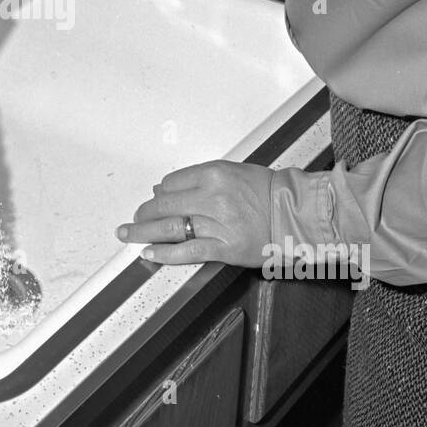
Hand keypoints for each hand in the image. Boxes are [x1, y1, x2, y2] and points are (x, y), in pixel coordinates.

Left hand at [117, 160, 272, 266]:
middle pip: (164, 205)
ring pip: (170, 227)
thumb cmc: (269, 192)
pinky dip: (165, 253)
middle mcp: (212, 196)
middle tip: (133, 220)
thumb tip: (166, 189)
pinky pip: (187, 251)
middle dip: (144, 214)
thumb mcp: (234, 172)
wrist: (297, 213)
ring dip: (144, 232)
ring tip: (128, 235)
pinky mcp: (224, 247)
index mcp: (213, 174)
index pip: (171, 183)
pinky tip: (150, 253)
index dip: (158, 194)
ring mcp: (217, 223)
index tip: (154, 200)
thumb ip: (200, 180)